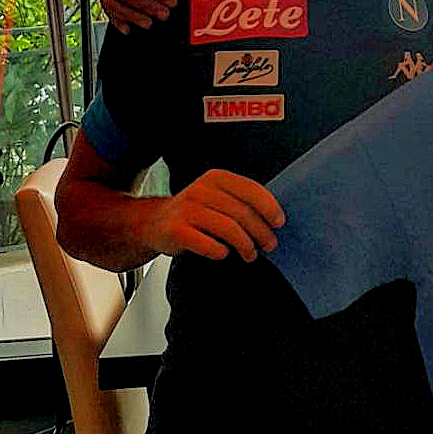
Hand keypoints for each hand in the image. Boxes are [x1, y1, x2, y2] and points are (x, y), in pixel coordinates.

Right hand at [141, 170, 284, 261]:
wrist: (153, 222)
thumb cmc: (195, 212)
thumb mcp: (218, 197)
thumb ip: (242, 202)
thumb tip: (275, 221)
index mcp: (216, 178)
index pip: (251, 189)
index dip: (269, 207)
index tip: (279, 223)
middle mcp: (201, 190)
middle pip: (242, 213)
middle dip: (261, 232)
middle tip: (269, 245)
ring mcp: (187, 209)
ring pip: (229, 229)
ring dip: (246, 245)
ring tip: (251, 255)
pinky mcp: (176, 230)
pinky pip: (208, 244)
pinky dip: (221, 252)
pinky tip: (224, 254)